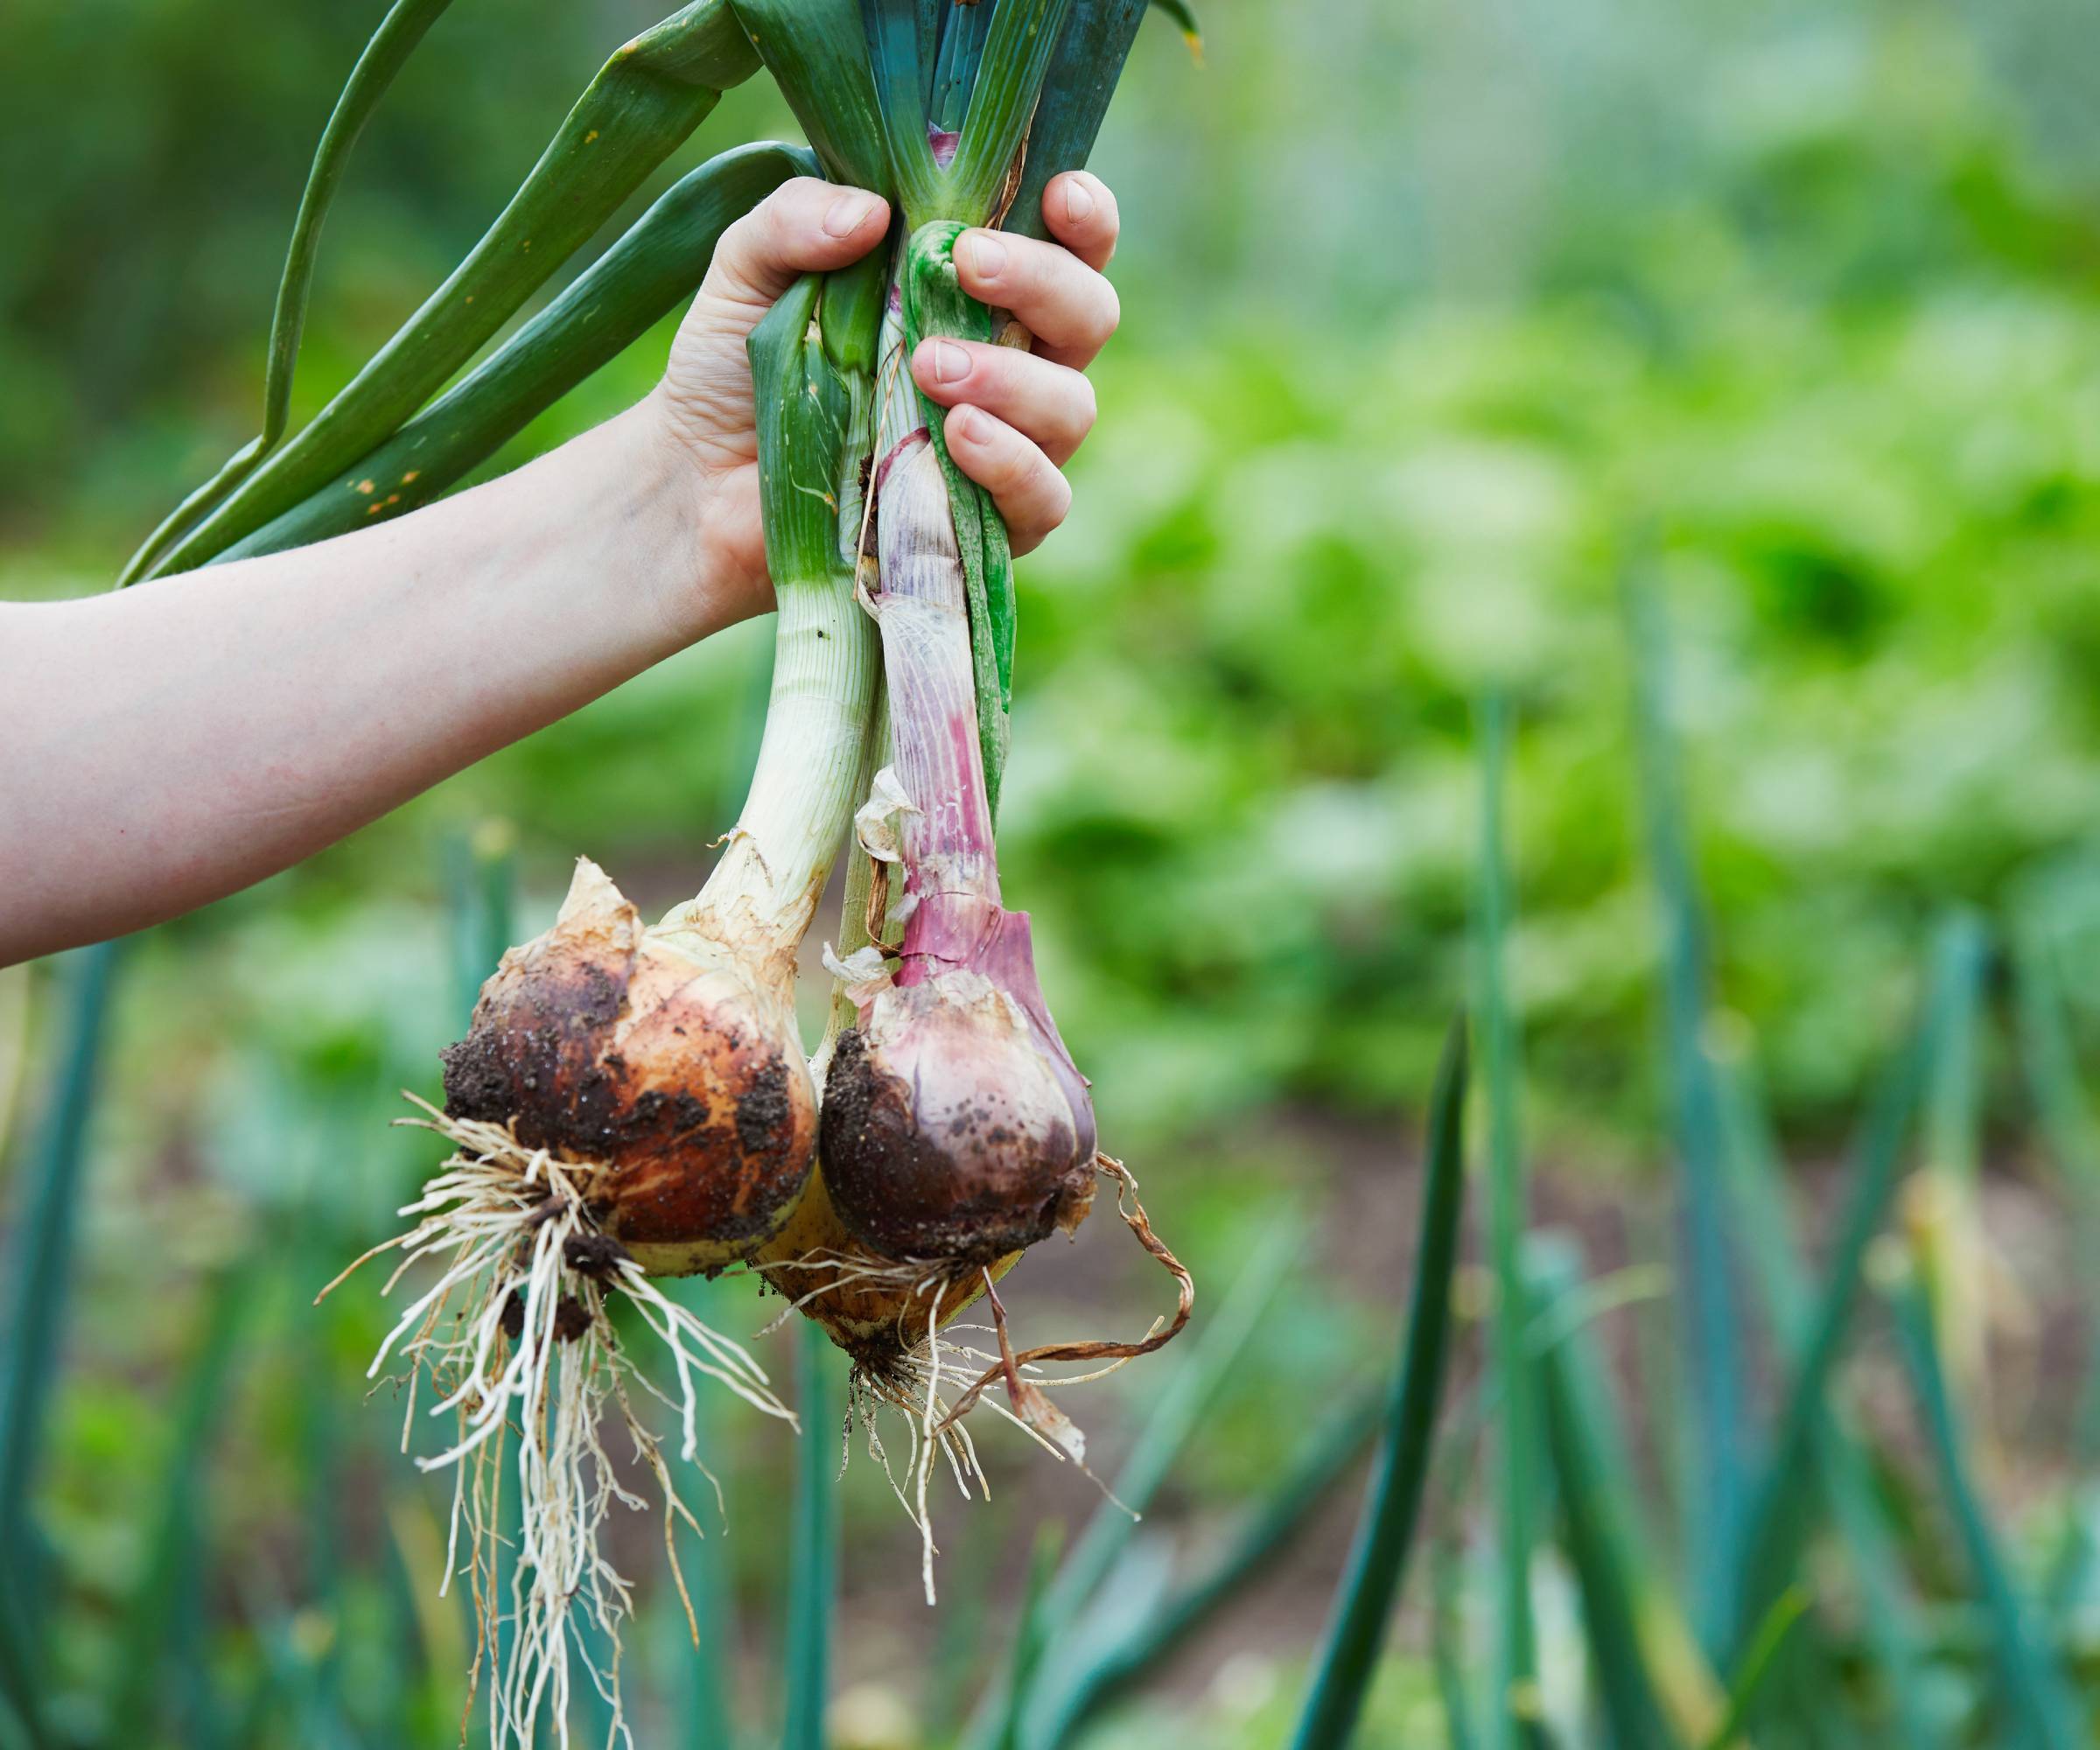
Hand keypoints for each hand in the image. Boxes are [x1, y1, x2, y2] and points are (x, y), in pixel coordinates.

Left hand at [653, 170, 1122, 621]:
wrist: (695, 486)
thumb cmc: (734, 370)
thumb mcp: (747, 272)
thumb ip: (795, 221)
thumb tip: (872, 211)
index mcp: (975, 294)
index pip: (1068, 248)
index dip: (1084, 220)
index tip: (1056, 197)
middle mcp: (1011, 365)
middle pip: (1090, 315)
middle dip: (1045, 282)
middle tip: (967, 265)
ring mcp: (1006, 447)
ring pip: (1073, 406)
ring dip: (1016, 379)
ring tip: (929, 366)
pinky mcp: (985, 527)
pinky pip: (1044, 497)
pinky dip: (1012, 464)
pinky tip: (957, 437)